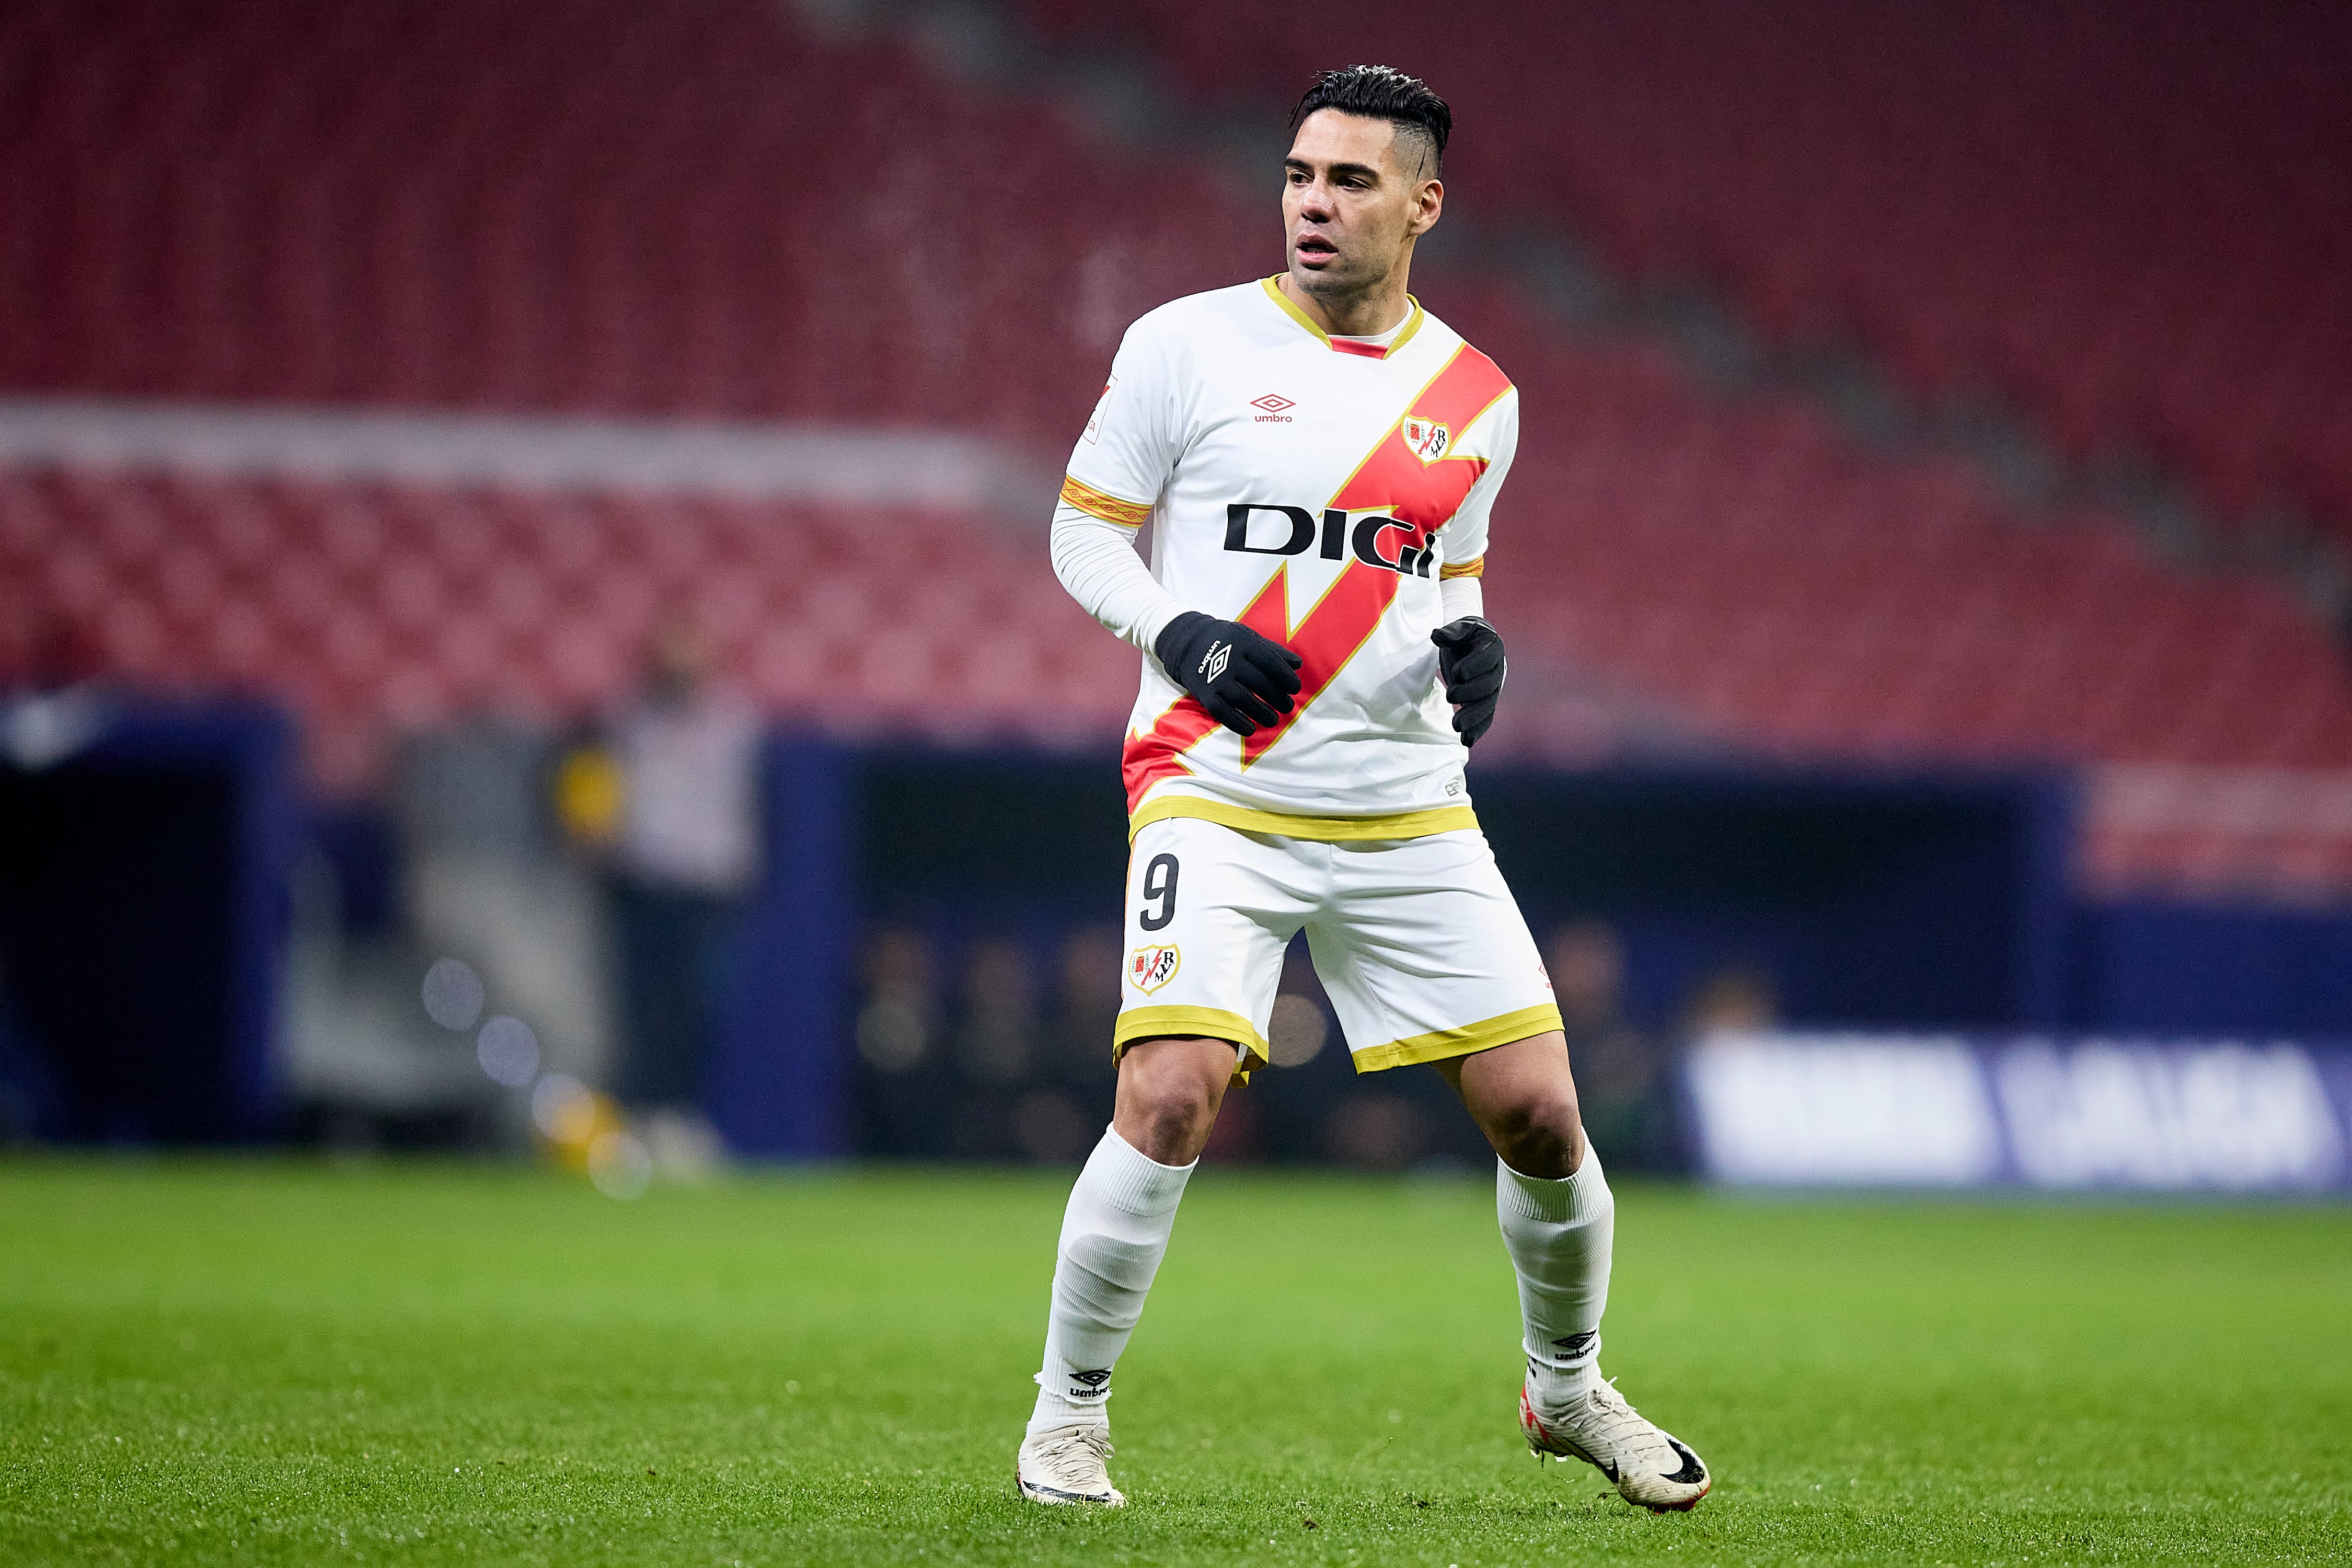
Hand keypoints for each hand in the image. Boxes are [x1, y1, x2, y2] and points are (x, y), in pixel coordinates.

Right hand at [1154, 611, 1303, 735]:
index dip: (1285, 677)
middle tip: (1288, 706)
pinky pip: (1223, 713)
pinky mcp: (1205, 694)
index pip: (1270, 662)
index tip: (1295, 688)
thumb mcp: (1249, 637)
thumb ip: (1273, 650)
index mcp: (1243, 643)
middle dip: (1278, 698)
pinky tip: (1250, 729)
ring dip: (1262, 713)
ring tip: (1274, 720)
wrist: (1187, 644)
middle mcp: (1230, 660)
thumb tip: (1298, 664)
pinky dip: (1238, 724)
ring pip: (1244, 700)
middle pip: (1260, 683)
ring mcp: (1216, 678)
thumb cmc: (1226, 640)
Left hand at [1431, 617, 1505, 745]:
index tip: (1457, 672)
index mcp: (1492, 647)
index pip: (1488, 658)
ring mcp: (1493, 688)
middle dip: (1471, 693)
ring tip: (1456, 725)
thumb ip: (1452, 631)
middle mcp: (1497, 669)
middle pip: (1489, 685)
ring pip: (1487, 705)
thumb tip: (1437, 635)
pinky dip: (1477, 730)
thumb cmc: (1464, 635)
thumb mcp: (1460, 628)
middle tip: (1450, 695)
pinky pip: (1486, 718)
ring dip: (1473, 717)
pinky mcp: (1485, 702)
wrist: (1471, 646)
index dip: (1475, 666)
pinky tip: (1466, 740)